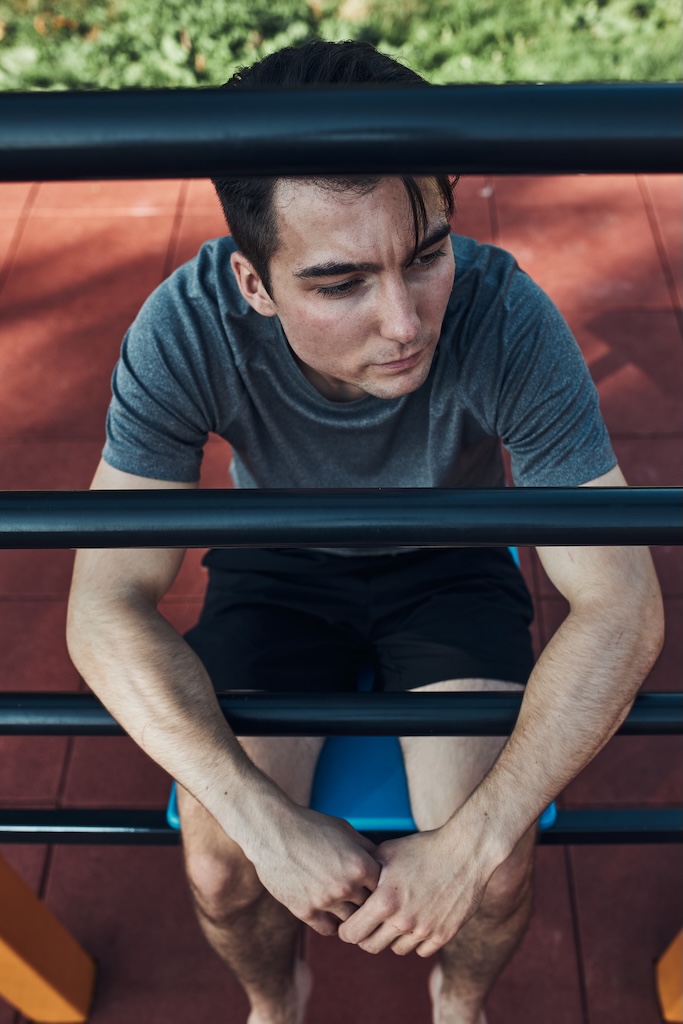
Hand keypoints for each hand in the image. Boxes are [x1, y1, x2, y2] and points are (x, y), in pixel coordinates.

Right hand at [248, 804, 380, 936]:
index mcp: (360, 865)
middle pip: (369, 907)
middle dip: (367, 902)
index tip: (376, 886)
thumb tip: (384, 864)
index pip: (384, 888)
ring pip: (350, 921)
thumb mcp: (345, 830)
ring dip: (350, 915)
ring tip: (348, 908)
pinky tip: (331, 914)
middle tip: (364, 900)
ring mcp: (325, 901)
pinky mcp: (305, 911)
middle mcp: (346, 886)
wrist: (273, 832)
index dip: (382, 887)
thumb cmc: (311, 826)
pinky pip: (328, 929)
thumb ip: (367, 849)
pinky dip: (332, 924)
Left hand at [337, 828, 491, 957]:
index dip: (346, 930)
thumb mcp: (387, 852)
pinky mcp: (444, 935)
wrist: (465, 852)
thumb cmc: (423, 848)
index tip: (348, 923)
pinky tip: (417, 921)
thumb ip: (365, 872)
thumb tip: (349, 881)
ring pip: (396, 949)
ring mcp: (424, 931)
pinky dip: (416, 940)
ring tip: (396, 917)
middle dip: (365, 936)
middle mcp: (403, 922)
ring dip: (392, 938)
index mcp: (384, 901)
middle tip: (369, 924)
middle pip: (371, 947)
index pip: (352, 934)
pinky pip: (421, 951)